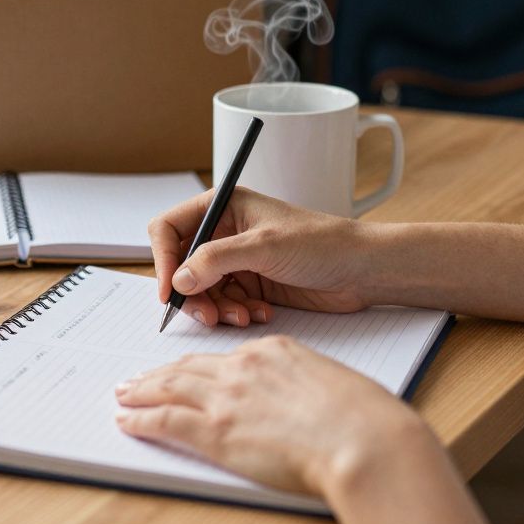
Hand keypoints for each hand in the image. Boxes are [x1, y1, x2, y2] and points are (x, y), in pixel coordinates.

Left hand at [114, 335, 428, 495]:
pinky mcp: (215, 431)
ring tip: (124, 394)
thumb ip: (301, 384)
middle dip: (159, 372)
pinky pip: (165, 420)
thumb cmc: (361, 418)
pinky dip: (141, 419)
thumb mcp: (329, 382)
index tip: (185, 370)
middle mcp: (243, 367)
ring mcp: (226, 398)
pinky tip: (127, 421)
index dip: (198, 365)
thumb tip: (294, 401)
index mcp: (273, 351)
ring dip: (141, 390)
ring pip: (169, 387)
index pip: (223, 356)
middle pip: (189, 367)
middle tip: (138, 378)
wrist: (363, 439)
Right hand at [148, 187, 377, 326]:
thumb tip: (178, 280)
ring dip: (216, 308)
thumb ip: (215, 260)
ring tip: (241, 316)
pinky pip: (224, 303)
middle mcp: (225, 231)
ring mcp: (237, 260)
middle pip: (181, 266)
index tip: (168, 290)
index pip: (169, 228)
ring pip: (201, 290)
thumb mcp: (264, 246)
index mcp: (223, 206)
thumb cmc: (322, 242)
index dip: (161, 259)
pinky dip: (235, 313)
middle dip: (192, 293)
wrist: (362, 270)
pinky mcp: (251, 284)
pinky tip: (260, 313)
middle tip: (206, 315)